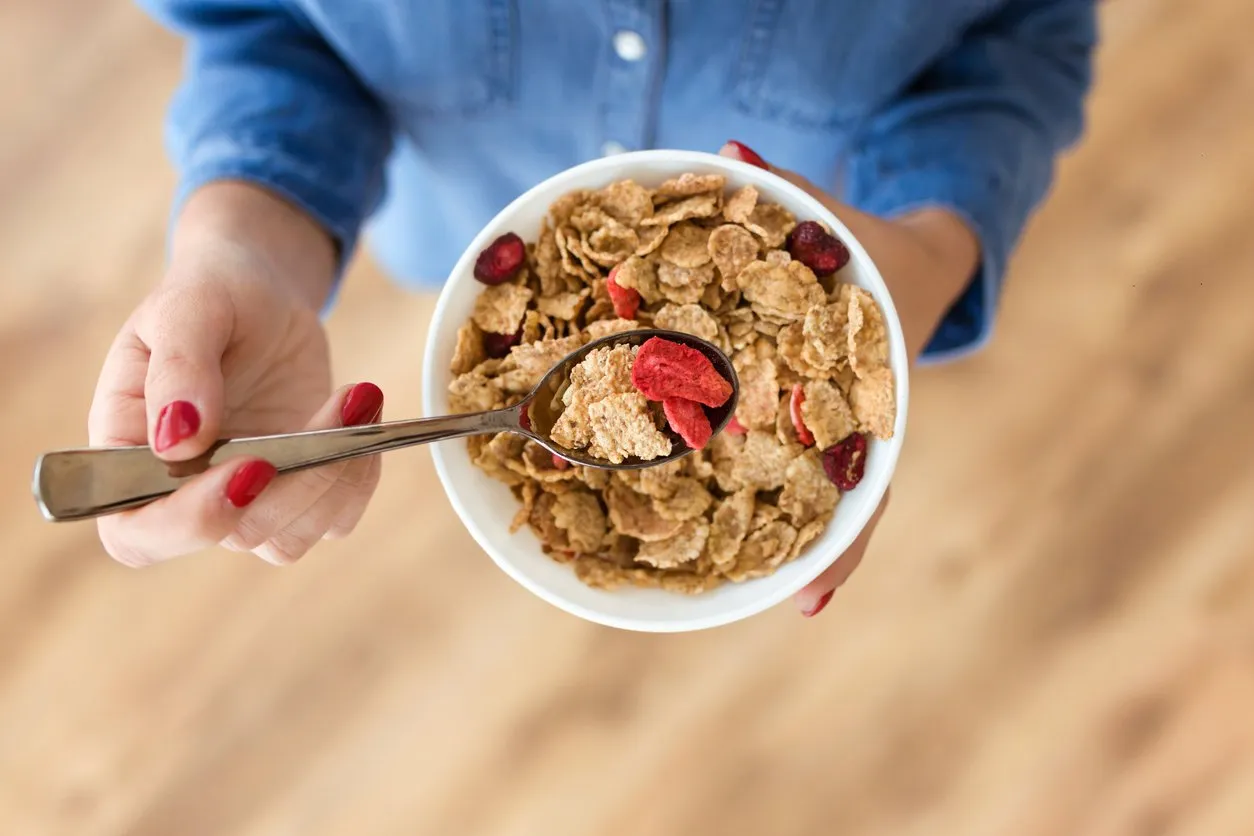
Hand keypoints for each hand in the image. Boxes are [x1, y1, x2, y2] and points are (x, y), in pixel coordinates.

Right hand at [88, 182, 385, 566]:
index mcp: (127, 460)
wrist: (258, 297)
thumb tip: (177, 443)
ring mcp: (246, 501)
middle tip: (333, 413)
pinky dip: (359, 474)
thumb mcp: (185, 310)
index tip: (253, 466)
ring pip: (291, 537)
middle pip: (236, 535)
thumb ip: (178, 370)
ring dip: (334, 477)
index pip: (138, 534)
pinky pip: (336, 517)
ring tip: (356, 397)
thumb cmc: (206, 300)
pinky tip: (364, 411)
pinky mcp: (299, 494)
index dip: (193, 521)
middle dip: (293, 485)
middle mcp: (184, 496)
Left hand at [719, 141, 979, 615]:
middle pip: (836, 502)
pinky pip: (780, 470)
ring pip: (808, 496)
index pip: (864, 467)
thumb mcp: (840, 221)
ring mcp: (836, 431)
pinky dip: (750, 503)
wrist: (915, 266)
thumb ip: (787, 190)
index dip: (840, 536)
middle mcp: (858, 424)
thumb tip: (730, 150)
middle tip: (781, 606)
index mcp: (875, 386)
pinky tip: (712, 543)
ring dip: (771, 537)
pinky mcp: (809, 425)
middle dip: (806, 549)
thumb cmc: (873, 251)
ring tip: (722, 588)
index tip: (811, 600)